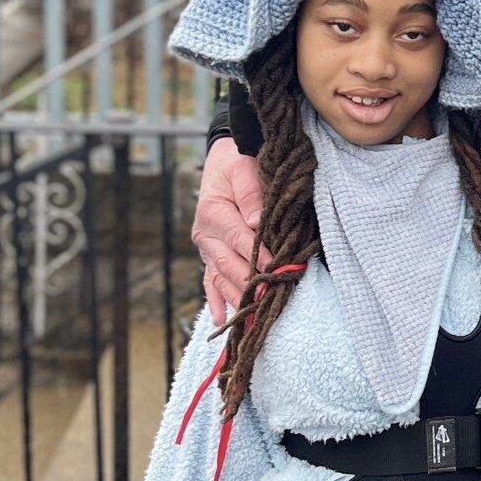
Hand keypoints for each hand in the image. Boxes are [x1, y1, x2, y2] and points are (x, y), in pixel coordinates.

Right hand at [195, 137, 264, 324]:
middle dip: (251, 283)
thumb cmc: (238, 162)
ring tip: (253, 316)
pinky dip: (216, 301)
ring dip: (238, 297)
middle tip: (271, 298)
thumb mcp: (244, 168)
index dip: (258, 257)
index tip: (276, 270)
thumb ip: (251, 193)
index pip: (239, 240)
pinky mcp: (209, 255)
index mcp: (212, 211)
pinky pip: (210, 282)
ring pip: (221, 278)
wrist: (223, 161)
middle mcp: (205, 233)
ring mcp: (206, 248)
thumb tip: (256, 222)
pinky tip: (222, 320)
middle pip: (229, 265)